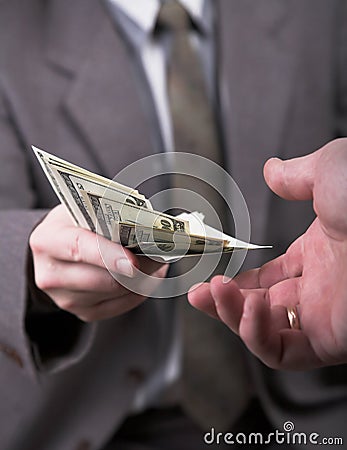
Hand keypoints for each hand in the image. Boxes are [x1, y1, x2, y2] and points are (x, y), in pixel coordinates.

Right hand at [30, 205, 167, 321]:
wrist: (55, 250)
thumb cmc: (73, 225)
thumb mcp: (82, 209)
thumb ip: (107, 216)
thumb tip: (145, 225)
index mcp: (47, 241)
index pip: (78, 249)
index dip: (108, 255)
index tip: (133, 261)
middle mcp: (51, 274)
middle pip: (103, 279)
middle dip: (139, 267)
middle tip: (160, 253)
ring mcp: (66, 298)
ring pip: (116, 293)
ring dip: (142, 277)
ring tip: (155, 259)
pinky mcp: (84, 312)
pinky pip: (120, 305)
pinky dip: (138, 290)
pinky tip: (144, 275)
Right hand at [188, 139, 346, 369]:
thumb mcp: (328, 172)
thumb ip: (296, 175)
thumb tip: (273, 170)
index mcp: (318, 256)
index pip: (270, 279)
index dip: (239, 281)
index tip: (212, 279)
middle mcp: (319, 289)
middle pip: (260, 309)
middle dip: (224, 303)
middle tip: (199, 294)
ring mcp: (324, 315)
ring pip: (266, 333)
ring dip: (233, 317)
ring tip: (214, 294)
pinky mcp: (331, 339)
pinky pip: (283, 353)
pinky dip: (257, 335)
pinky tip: (248, 308)